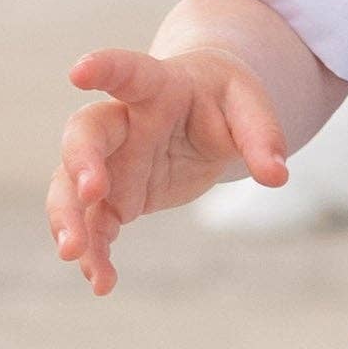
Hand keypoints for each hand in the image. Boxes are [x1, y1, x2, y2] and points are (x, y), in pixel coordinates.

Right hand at [48, 47, 290, 294]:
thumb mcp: (250, 105)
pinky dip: (95, 253)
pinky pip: (96, 225)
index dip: (103, 67)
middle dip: (80, 162)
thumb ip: (262, 135)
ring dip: (70, 219)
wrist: (205, 113)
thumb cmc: (223, 98)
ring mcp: (112, 162)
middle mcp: (122, 123)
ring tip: (74, 255)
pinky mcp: (115, 198)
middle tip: (90, 193)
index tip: (78, 72)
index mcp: (156, 86)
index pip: (127, 71)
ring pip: (72, 187)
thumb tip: (277, 176)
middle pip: (85, 135)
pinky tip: (100, 281)